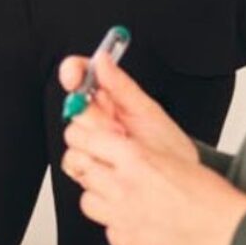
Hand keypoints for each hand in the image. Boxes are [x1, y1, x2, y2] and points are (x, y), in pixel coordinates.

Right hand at [58, 51, 195, 163]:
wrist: (172, 186)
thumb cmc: (165, 146)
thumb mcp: (148, 111)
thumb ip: (121, 85)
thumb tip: (102, 58)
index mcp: (108, 97)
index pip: (80, 73)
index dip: (72, 71)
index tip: (73, 77)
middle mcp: (95, 117)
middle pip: (73, 109)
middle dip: (96, 120)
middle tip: (120, 130)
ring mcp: (88, 143)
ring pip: (72, 138)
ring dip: (96, 146)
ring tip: (122, 150)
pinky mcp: (85, 168)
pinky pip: (73, 164)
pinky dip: (92, 167)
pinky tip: (111, 167)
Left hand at [62, 114, 245, 244]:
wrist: (222, 228)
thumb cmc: (205, 192)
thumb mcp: (167, 152)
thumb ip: (133, 149)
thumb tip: (112, 141)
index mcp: (134, 157)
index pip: (85, 138)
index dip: (82, 137)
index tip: (83, 137)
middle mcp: (122, 186)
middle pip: (79, 167)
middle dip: (87, 163)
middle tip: (98, 164)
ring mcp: (121, 216)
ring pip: (86, 200)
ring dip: (98, 195)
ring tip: (118, 195)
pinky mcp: (125, 242)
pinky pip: (107, 229)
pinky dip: (116, 225)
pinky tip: (134, 220)